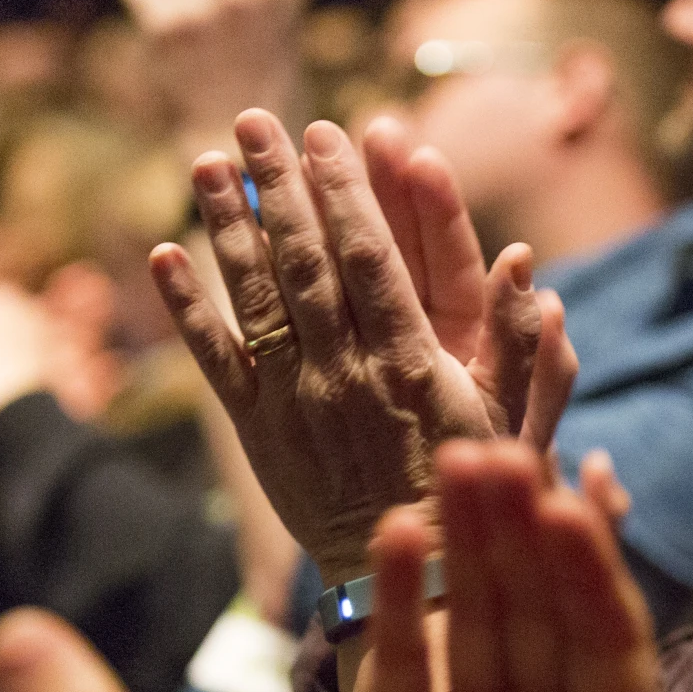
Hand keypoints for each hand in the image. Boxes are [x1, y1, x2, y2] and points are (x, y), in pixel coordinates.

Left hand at [150, 110, 573, 581]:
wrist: (409, 571)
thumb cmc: (466, 481)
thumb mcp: (512, 415)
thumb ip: (520, 339)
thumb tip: (526, 262)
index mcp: (411, 362)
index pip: (372, 257)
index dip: (344, 190)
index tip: (325, 132)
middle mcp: (347, 373)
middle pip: (306, 261)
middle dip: (278, 185)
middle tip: (254, 121)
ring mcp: (296, 400)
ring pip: (256, 298)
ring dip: (227, 226)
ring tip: (204, 162)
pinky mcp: (258, 429)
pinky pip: (216, 360)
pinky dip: (188, 307)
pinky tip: (166, 254)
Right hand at [336, 441, 692, 691]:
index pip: (609, 643)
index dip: (592, 572)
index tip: (573, 499)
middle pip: (537, 609)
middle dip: (520, 531)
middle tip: (496, 448)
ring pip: (472, 617)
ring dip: (462, 541)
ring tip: (448, 462)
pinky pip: (399, 667)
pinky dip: (396, 604)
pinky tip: (392, 536)